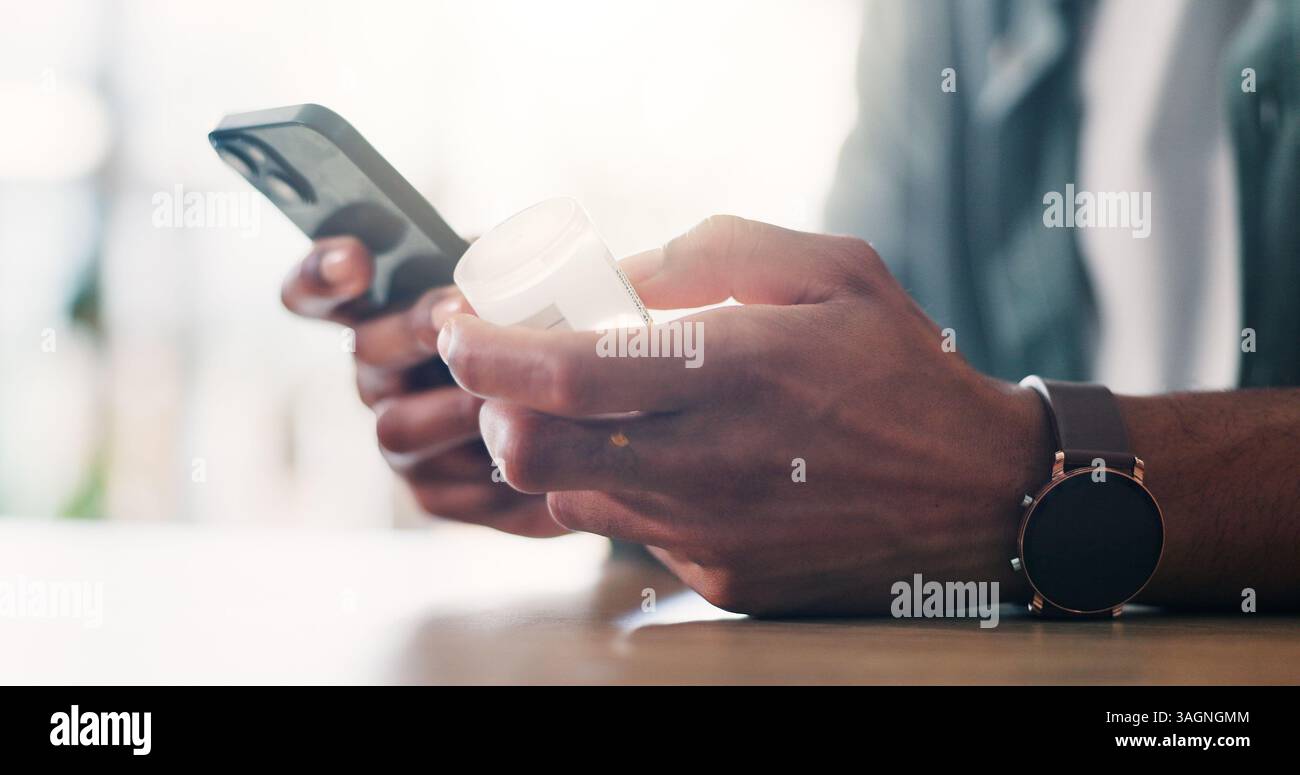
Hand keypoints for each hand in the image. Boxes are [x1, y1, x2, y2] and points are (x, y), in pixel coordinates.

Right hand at [280, 237, 561, 536]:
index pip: (314, 293)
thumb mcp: (519, 283)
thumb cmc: (541, 331)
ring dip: (451, 409)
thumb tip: (492, 260)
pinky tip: (534, 456)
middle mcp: (378, 376)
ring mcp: (401, 438)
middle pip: (367, 352)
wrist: (586, 419)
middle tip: (456, 316)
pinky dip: (489, 470)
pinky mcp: (434, 494)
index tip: (354, 259)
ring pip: (398, 428)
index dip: (321, 274)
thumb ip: (494, 266)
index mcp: (382, 314)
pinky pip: (445, 491)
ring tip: (503, 396)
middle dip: (414, 330)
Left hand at [436, 216, 1051, 613]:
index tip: (456, 329)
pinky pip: (632, 531)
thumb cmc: (901, 369)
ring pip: (570, 495)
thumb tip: (615, 274)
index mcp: (733, 373)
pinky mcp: (720, 579)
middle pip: (532, 452)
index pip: (561, 374)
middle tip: (507, 373)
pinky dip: (624, 486)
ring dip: (555, 446)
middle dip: (492, 406)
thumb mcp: (831, 270)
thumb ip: (712, 254)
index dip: (484, 352)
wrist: (977, 495)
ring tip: (601, 408)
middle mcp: (708, 463)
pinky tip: (674, 457)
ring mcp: (709, 533)